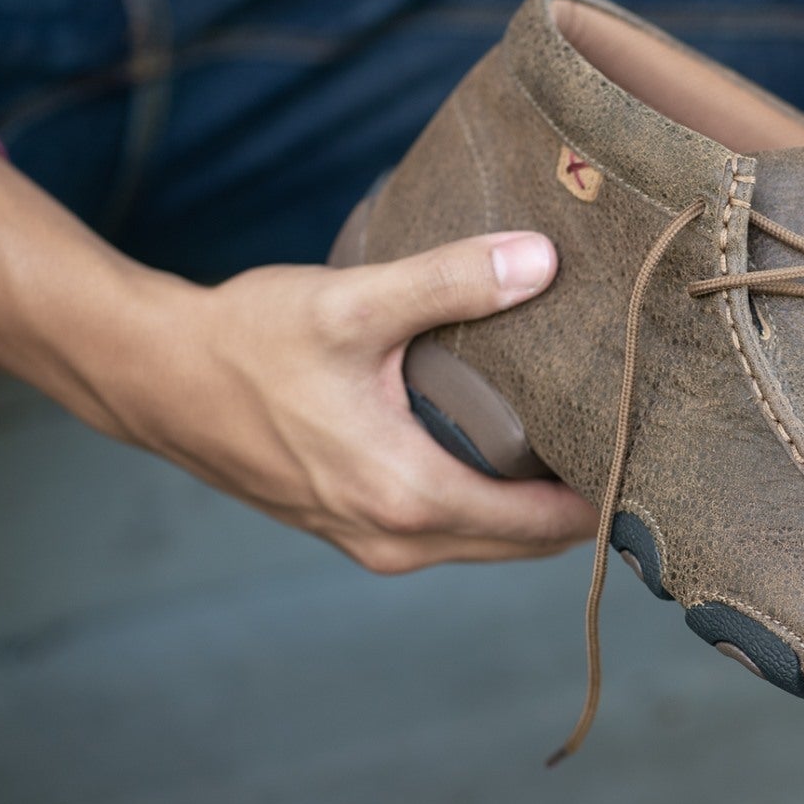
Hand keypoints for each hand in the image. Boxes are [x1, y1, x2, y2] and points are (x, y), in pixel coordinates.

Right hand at [113, 232, 596, 572]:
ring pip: (484, 543)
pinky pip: (445, 532)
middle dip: (580, 503)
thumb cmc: (246, 342)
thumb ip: (452, 281)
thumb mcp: (354, 303)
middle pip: (523, 544)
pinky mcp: (347, 526)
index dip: (603, 492)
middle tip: (632, 441)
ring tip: (581, 443)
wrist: (153, 376)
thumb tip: (542, 259)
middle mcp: (394, 539)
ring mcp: (368, 541)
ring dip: (532, 508)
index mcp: (408, 497)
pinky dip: (486, 505)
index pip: (544, 523)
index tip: (650, 449)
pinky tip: (507, 451)